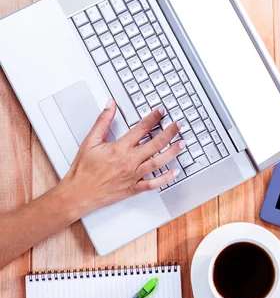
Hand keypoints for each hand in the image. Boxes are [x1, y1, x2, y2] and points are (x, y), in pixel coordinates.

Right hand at [61, 101, 185, 216]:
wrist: (78, 194)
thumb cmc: (83, 170)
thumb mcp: (90, 141)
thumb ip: (103, 121)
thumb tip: (111, 104)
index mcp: (120, 148)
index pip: (142, 128)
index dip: (154, 118)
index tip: (161, 111)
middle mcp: (129, 162)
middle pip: (155, 144)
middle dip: (170, 132)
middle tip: (179, 124)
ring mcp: (133, 176)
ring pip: (158, 162)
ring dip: (173, 152)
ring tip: (183, 143)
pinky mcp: (133, 188)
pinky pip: (153, 183)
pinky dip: (166, 178)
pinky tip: (175, 172)